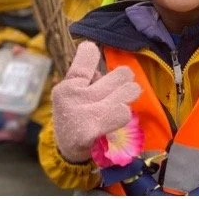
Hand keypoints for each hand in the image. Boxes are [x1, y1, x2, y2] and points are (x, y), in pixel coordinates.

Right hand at [51, 41, 141, 163]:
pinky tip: (116, 121)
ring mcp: (82, 113)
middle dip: (125, 82)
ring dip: (128, 97)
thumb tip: (101, 63)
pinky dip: (124, 116)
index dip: (91, 52)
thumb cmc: (78, 115)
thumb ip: (90, 78)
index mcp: (69, 84)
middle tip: (117, 92)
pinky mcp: (91, 130)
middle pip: (122, 74)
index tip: (92, 49)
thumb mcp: (77, 94)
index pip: (85, 58)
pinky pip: (123, 112)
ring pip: (129, 91)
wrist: (69, 149)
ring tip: (118, 105)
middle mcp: (74, 95)